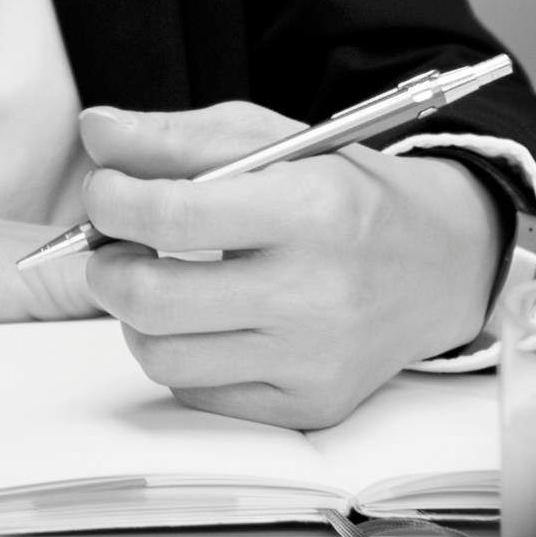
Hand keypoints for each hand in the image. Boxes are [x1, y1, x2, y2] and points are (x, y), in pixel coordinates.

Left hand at [71, 106, 510, 430]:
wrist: (438, 264)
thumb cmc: (343, 193)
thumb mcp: (272, 140)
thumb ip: (177, 137)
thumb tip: (97, 131)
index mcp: (312, 209)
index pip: (171, 215)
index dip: (111, 201)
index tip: (105, 192)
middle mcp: (317, 293)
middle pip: (152, 299)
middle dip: (107, 266)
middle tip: (115, 246)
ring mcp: (314, 359)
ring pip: (163, 357)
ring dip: (137, 318)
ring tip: (160, 284)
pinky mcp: (310, 404)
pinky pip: (198, 394)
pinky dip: (183, 356)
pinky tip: (207, 323)